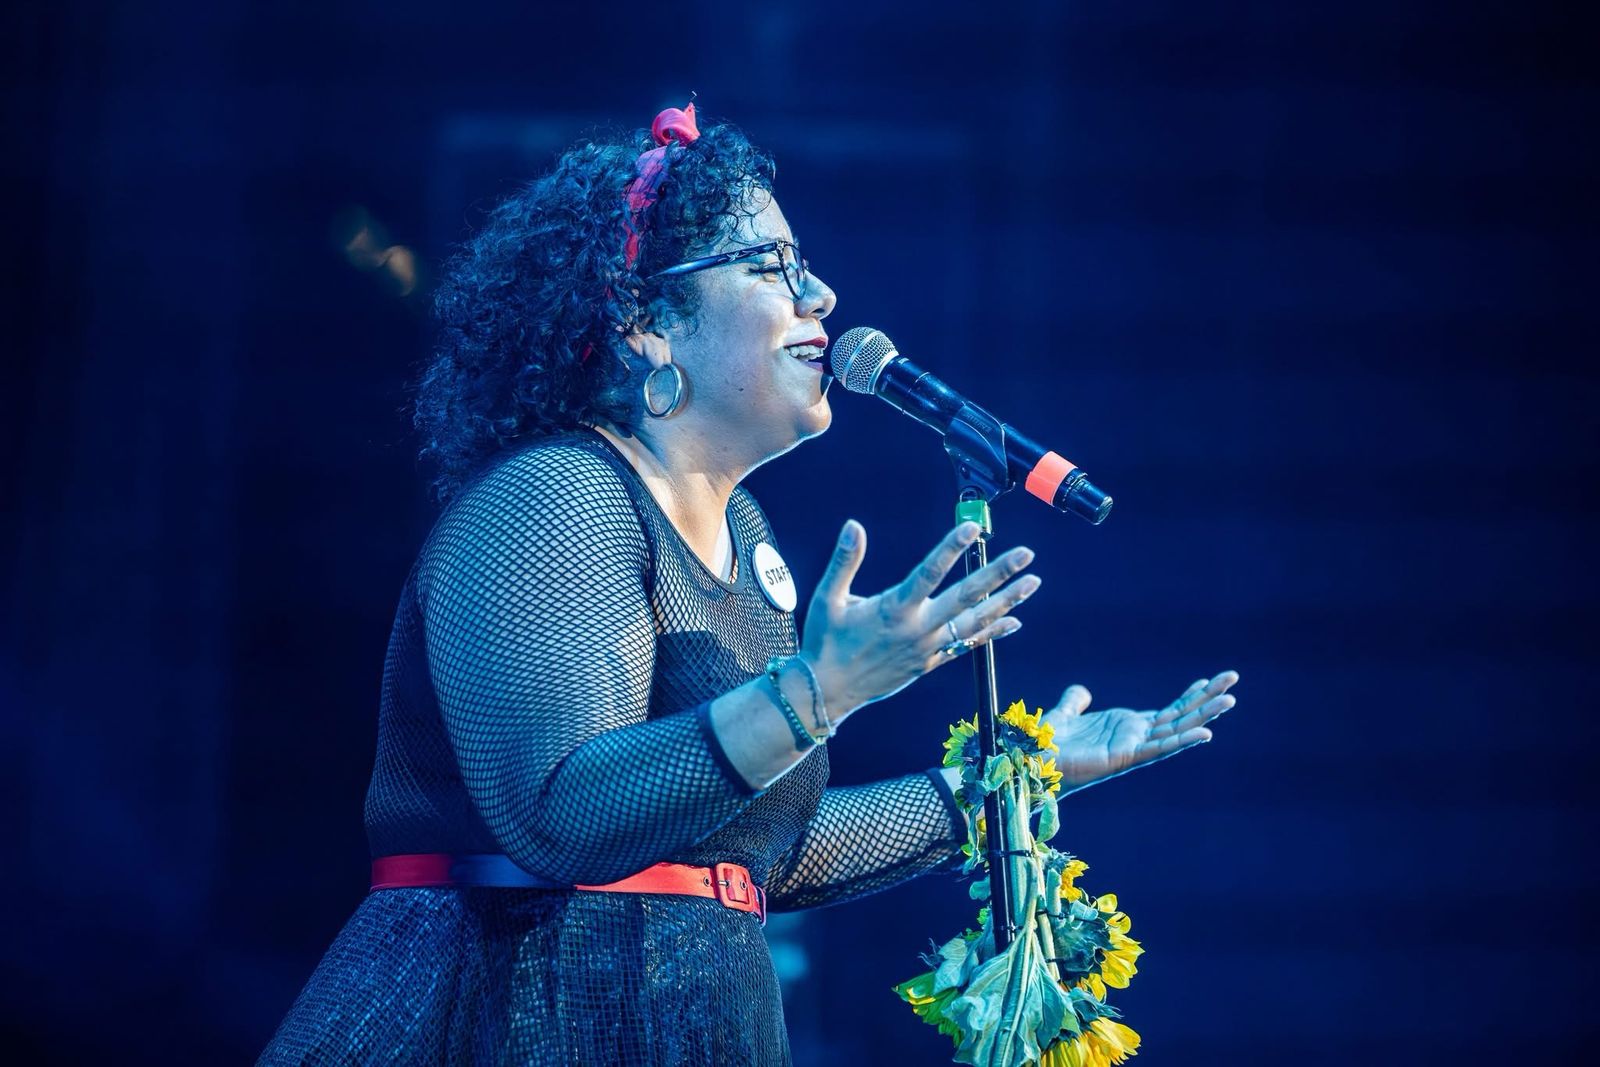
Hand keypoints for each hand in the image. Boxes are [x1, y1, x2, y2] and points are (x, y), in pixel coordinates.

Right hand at [802, 520, 1040, 714]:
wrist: (829, 691)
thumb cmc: (825, 641)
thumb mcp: (827, 599)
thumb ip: (844, 561)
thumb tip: (853, 526)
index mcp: (893, 610)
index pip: (929, 573)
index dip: (951, 549)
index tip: (973, 528)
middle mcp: (917, 629)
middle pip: (966, 598)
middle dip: (999, 575)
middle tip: (1025, 555)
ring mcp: (928, 648)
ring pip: (975, 623)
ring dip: (1007, 602)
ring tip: (1032, 584)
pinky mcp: (930, 663)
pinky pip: (967, 645)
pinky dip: (992, 633)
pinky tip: (1014, 621)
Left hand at [1042, 671, 1239, 792]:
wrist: (1033, 760)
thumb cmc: (1049, 744)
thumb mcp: (1066, 715)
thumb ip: (1075, 702)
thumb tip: (1082, 691)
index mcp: (1126, 728)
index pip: (1167, 711)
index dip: (1188, 697)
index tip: (1208, 681)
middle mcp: (1136, 738)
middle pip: (1180, 716)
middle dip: (1207, 699)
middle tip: (1232, 679)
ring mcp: (1134, 748)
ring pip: (1177, 729)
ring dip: (1204, 715)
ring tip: (1230, 700)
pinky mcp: (1126, 757)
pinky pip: (1160, 747)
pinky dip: (1183, 740)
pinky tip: (1206, 733)